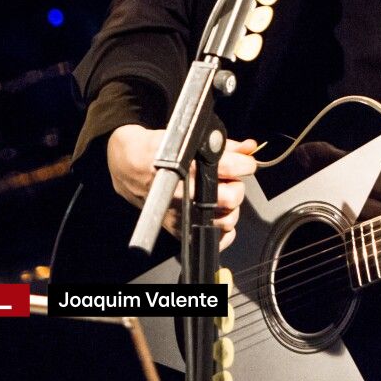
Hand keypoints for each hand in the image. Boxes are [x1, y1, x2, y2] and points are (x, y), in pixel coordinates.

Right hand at [107, 125, 258, 249]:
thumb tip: (250, 148)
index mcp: (189, 166)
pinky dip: (222, 233)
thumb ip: (226, 146)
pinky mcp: (179, 229)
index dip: (245, 164)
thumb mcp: (191, 141)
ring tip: (223, 198)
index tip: (246, 163)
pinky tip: (219, 218)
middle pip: (231, 197)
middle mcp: (185, 193)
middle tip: (232, 181)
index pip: (230, 167)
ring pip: (226, 221)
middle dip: (237, 187)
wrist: (130, 168)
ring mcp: (182, 214)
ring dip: (231, 209)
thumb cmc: (159, 151)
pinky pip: (211, 240)